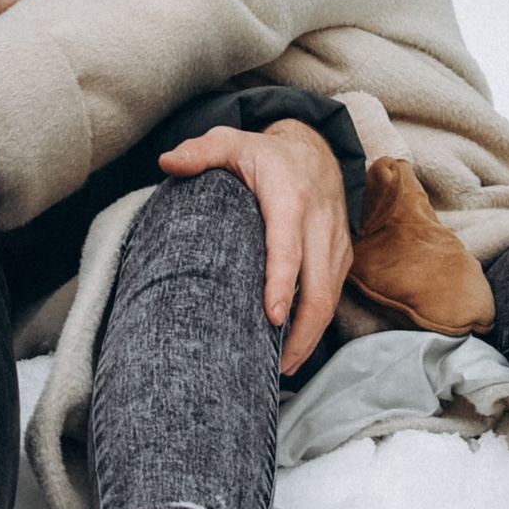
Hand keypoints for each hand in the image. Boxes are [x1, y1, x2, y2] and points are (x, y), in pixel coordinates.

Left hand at [158, 119, 351, 375]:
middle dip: (301, 332)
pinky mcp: (342, 255)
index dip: (282, 285)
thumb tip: (166, 163)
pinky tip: (295, 346)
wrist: (315, 149)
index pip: (289, 248)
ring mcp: (335, 242)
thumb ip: (199, 152)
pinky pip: (334, 295)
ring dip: (310, 336)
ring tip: (281, 367)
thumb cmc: (265, 153)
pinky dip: (317, 324)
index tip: (272, 319)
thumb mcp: (231, 142)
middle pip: (319, 288)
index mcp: (290, 198)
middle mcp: (319, 222)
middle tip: (274, 366)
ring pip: (330, 298)